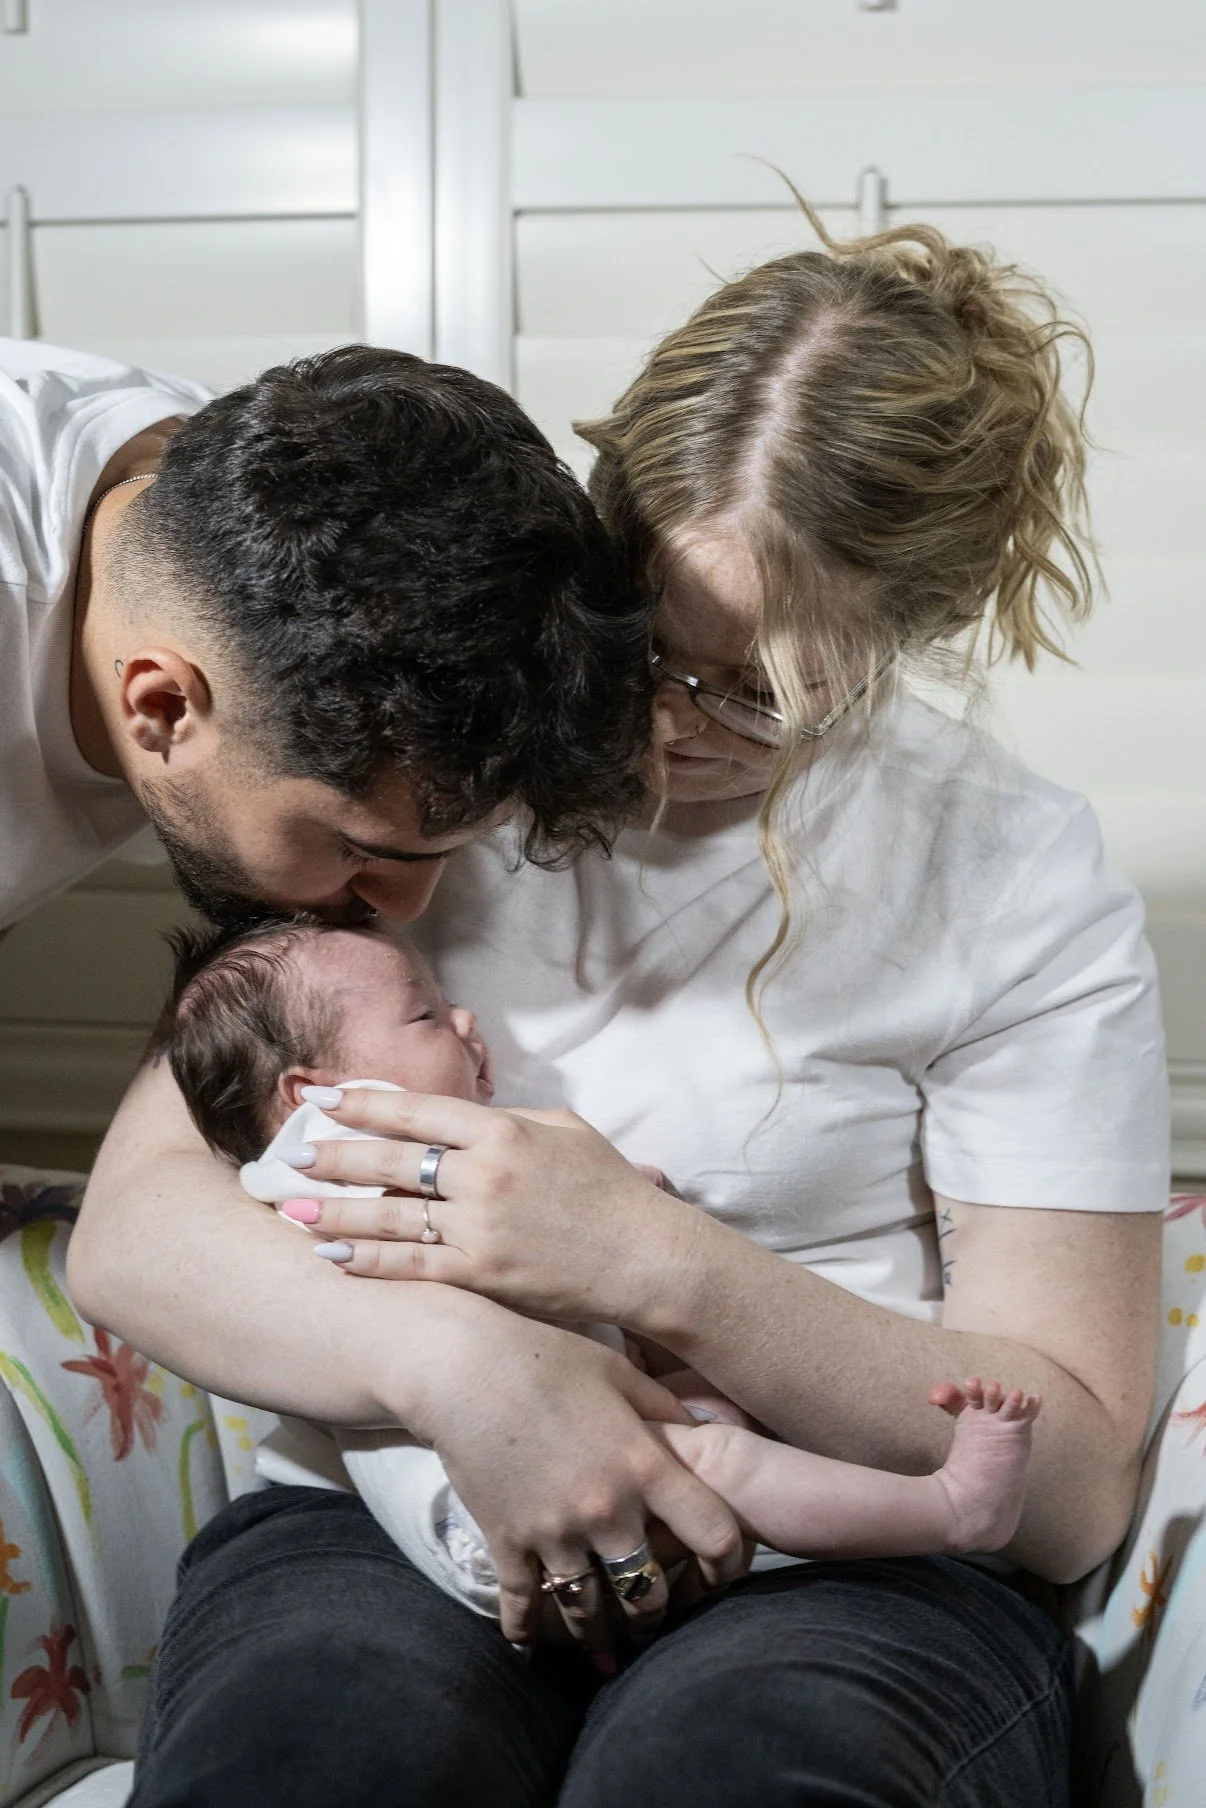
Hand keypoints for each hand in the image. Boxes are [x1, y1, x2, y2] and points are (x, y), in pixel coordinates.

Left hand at [283, 1087, 709, 1326]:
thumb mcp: (565, 1131)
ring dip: (336, 1209)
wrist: (645, 1257)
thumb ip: (508, 1122)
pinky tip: (332, 1252)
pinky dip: (368, 1258)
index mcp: (503, 1132)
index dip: (364, 1104)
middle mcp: (484, 1176)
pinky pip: (411, 1265)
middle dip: (335, 1156)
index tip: (324, 1100)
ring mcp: (479, 1228)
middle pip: (391, 1161)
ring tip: (292, 1205)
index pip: (418, 1111)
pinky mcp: (481, 1275)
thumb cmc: (611, 1189)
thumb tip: (459, 1120)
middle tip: (292, 1153)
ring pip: (391, 1215)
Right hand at [400, 1304, 747, 1647]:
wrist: (463, 1367)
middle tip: (653, 1615)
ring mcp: (554, 1533)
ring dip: (600, 1637)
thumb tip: (705, 1437)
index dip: (728, 1560)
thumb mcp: (620, 1372)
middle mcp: (605, 1510)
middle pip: (648, 1594)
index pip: (713, 1533)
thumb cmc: (547, 1357)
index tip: (721, 1572)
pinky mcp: (507, 1543)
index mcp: (644, 1466)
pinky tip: (531, 1644)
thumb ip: (668, 1409)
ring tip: (606, 1650)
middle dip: (655, 1612)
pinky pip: (524, 1606)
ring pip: (589, 1614)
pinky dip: (528, 1630)